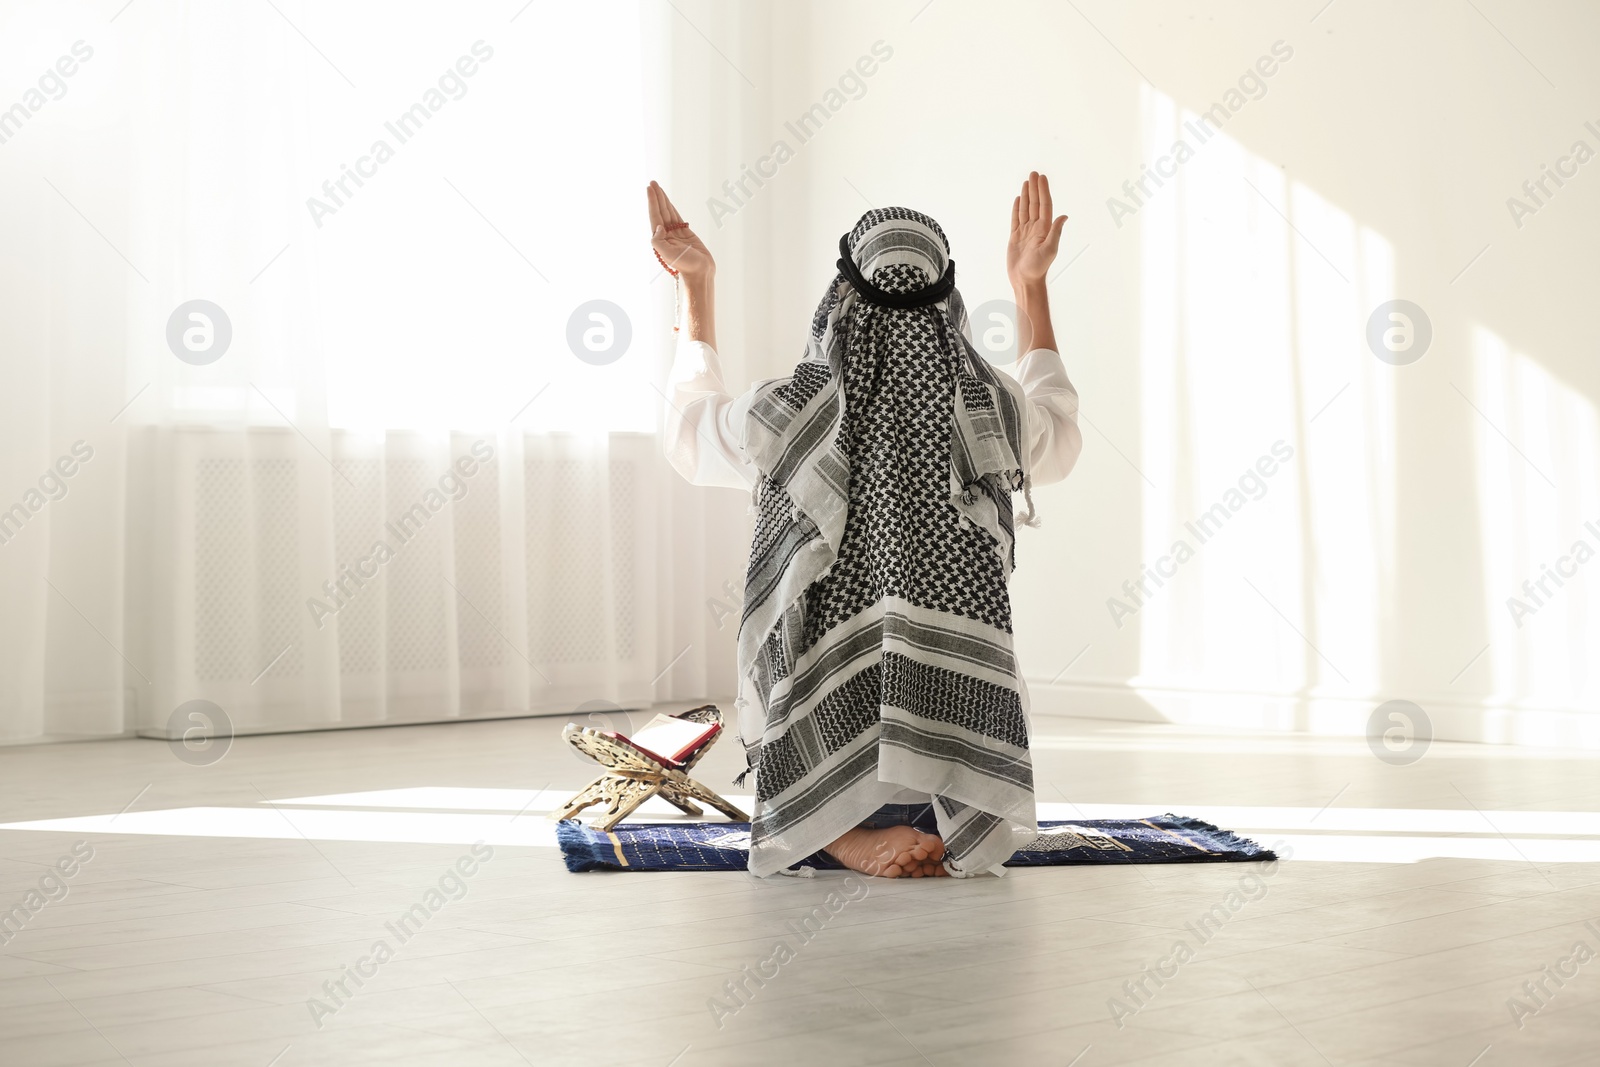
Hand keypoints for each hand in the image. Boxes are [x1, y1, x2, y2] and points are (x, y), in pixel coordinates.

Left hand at [647, 180, 713, 278]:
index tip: (649, 188)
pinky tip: (668, 202)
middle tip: (652, 182)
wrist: (700, 272)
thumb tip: (658, 227)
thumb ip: (659, 241)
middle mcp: (666, 234)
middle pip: (660, 211)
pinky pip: (677, 217)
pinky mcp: (685, 234)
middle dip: (656, 196)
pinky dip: (672, 208)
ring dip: (663, 200)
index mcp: (661, 238)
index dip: (652, 201)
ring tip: (658, 188)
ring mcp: (675, 233)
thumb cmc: (686, 266)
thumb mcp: (669, 255)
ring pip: (668, 212)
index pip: (655, 215)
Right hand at [1006, 171, 1067, 288]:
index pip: (1044, 205)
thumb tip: (1064, 216)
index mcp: (1044, 229)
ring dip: (1026, 195)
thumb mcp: (1049, 250)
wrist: (1025, 280)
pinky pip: (1016, 219)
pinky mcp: (1016, 237)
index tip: (1041, 178)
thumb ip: (1055, 232)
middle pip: (1035, 204)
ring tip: (1026, 182)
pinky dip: (1017, 208)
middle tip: (1033, 174)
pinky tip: (1018, 199)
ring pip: (1026, 209)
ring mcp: (1025, 232)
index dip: (1043, 191)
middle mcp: (1036, 228)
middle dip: (1035, 188)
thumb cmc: (1038, 268)